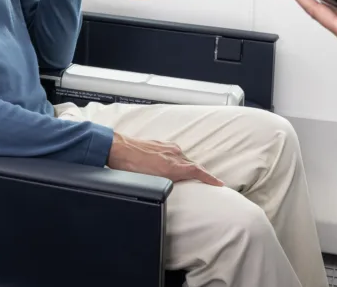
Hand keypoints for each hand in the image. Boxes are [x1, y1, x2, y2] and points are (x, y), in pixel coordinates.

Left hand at [107, 132, 223, 185]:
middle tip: (208, 182)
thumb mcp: (149, 181)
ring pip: (183, 158)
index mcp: (172, 165)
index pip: (197, 171)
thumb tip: (169, 193)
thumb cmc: (129, 166)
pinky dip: (178, 160)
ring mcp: (166, 147)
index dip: (210, 178)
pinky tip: (172, 164)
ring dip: (188, 166)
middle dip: (201, 174)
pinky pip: (175, 153)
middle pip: (192, 165)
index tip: (219, 183)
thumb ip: (164, 185)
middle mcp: (172, 154)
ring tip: (189, 176)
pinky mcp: (160, 144)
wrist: (116, 148)